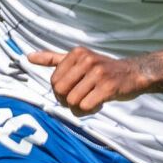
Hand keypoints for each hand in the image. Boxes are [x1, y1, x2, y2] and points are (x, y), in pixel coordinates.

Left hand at [29, 47, 150, 115]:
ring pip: (73, 101)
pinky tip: (99, 103)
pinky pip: (86, 106)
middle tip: (80, 99)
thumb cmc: (103, 69)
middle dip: (67, 101)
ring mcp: (98, 73)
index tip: (72, 91)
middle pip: (60, 91)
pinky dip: (90, 110)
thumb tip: (28, 57)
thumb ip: (53, 59)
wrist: (134, 73)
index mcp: (76, 53)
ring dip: (80, 107)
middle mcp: (86, 60)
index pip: (54, 81)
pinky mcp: (108, 87)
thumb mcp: (79, 59)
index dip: (60, 92)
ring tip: (91, 101)